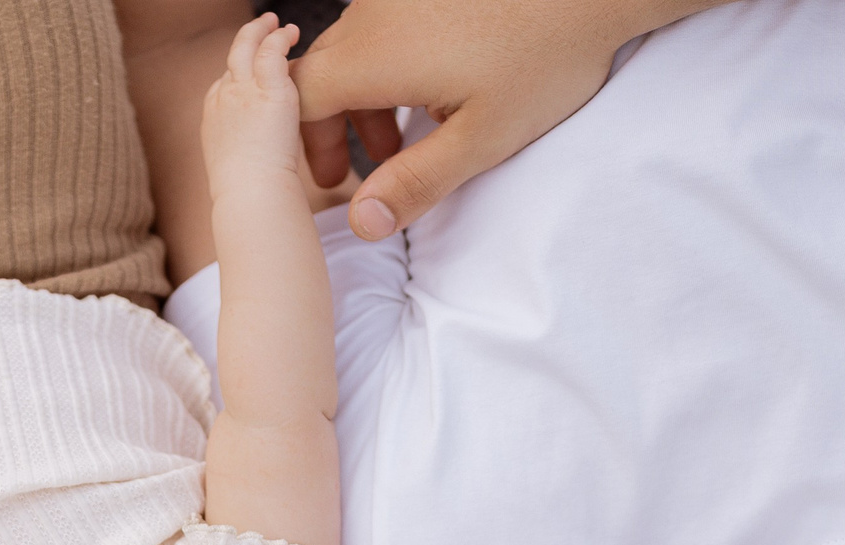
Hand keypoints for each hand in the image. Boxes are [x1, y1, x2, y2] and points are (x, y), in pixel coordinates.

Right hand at [203, 15, 309, 195]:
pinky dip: (279, 37)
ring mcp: (243, 90)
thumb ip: (245, 154)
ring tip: (276, 22)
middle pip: (232, 59)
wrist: (249, 195)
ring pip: (247, 46)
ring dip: (261, 30)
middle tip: (261, 28)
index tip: (252, 72)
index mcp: (213, 116)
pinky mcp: (268, 89)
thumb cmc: (246, 196)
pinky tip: (292, 33)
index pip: (224, 83)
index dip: (239, 74)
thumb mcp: (234, 170)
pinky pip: (271, 50)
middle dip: (245, 41)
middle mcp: (223, 97)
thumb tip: (258, 161)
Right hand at [293, 0, 732, 238]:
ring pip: (352, 46)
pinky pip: (383, 24)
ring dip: (365, 93)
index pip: (301, 99)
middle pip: (321, 71)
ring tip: (408, 133)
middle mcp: (374, 15)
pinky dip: (389, 61)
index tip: (334, 178)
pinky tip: (434, 84)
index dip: (308, 143)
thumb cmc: (543, 61)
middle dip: (334, 123)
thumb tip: (362, 224)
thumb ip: (414, 183)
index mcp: (374, 56)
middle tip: (371, 166)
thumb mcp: (480, 139)